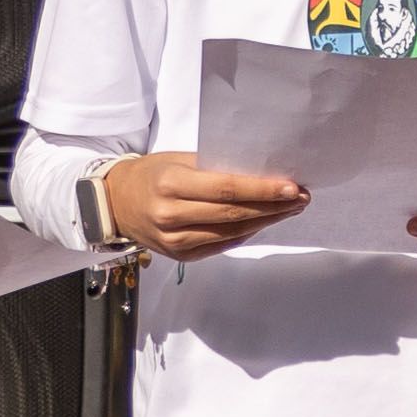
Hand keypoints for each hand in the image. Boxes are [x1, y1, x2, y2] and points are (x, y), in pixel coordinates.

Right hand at [102, 151, 309, 261]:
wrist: (115, 204)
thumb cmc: (151, 174)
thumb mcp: (177, 160)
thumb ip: (214, 167)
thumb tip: (261, 171)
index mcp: (170, 184)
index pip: (226, 189)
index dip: (262, 190)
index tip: (292, 187)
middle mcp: (171, 215)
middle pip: (233, 214)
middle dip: (273, 207)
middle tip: (301, 198)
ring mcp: (175, 241)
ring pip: (231, 233)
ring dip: (266, 222)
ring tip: (290, 209)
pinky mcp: (180, 256)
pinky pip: (221, 245)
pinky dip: (246, 234)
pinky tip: (265, 222)